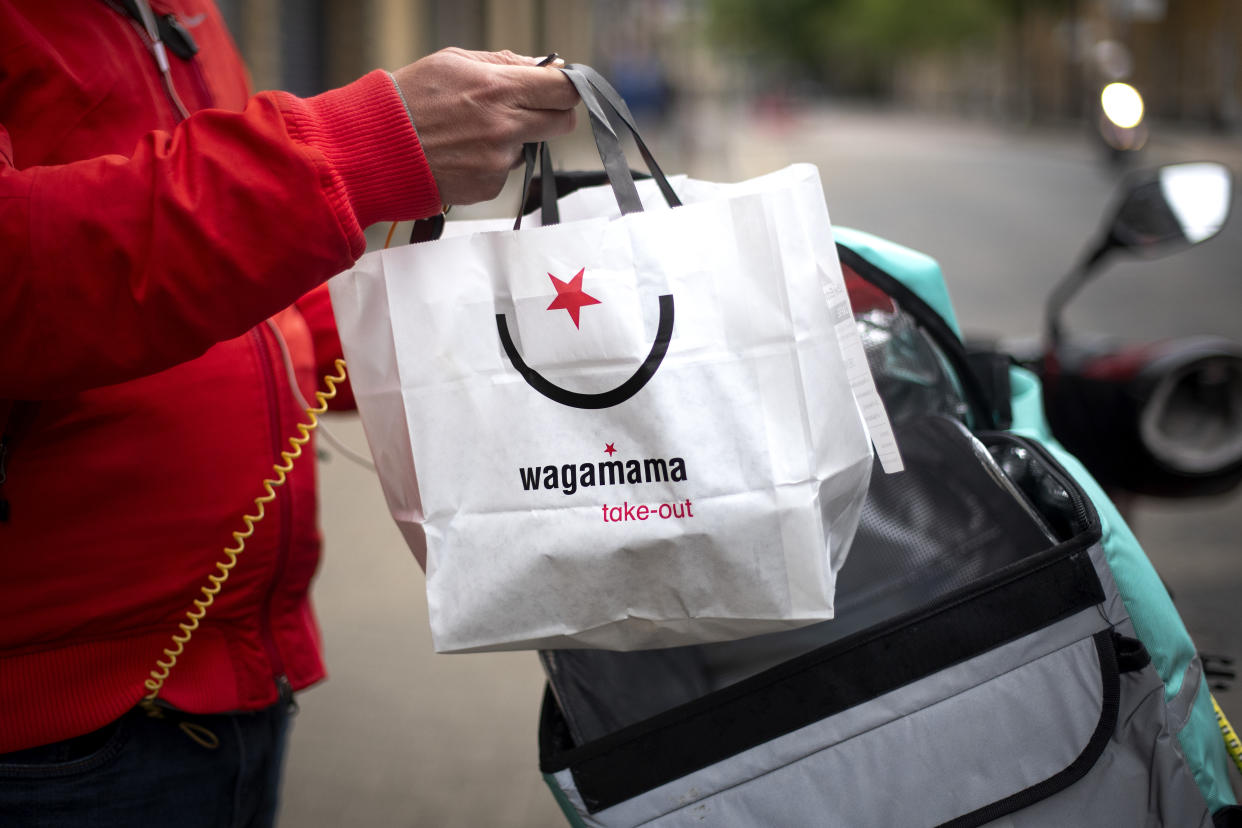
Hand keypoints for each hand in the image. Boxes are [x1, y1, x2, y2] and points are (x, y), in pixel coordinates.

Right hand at [393, 48, 578, 205]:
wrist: (376, 148)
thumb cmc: (409, 100)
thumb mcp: (454, 62)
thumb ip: (504, 63)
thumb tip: (542, 65)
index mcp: (499, 89)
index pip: (563, 89)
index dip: (566, 86)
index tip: (560, 86)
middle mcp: (504, 127)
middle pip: (563, 122)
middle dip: (553, 112)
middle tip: (530, 108)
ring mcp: (498, 161)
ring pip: (531, 147)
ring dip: (515, 138)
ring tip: (473, 131)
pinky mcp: (488, 187)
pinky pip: (506, 171)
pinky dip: (491, 162)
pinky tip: (462, 152)